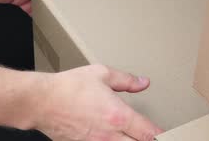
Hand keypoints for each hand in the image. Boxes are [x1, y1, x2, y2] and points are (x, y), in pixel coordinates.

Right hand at [35, 65, 162, 140]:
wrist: (41, 101)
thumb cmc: (68, 87)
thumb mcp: (101, 74)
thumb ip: (126, 80)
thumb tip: (143, 83)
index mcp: (118, 115)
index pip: (149, 133)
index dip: (162, 135)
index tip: (167, 134)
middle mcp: (109, 134)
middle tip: (151, 135)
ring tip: (134, 137)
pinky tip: (115, 139)